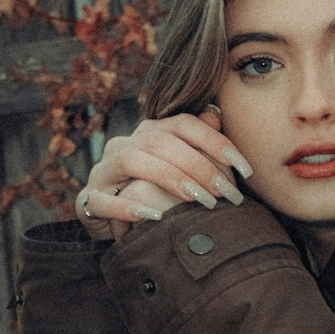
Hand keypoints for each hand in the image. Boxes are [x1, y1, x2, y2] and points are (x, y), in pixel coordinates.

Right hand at [76, 108, 252, 240]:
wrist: (112, 218)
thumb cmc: (156, 192)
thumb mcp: (182, 170)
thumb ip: (199, 145)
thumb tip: (217, 114)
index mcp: (151, 133)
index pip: (184, 124)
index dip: (215, 142)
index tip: (245, 168)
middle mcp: (125, 144)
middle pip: (161, 142)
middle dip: (199, 166)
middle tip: (228, 192)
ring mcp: (104, 170)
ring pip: (132, 161)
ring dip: (170, 179)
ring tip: (201, 201)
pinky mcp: (89, 199)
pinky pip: (105, 200)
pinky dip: (130, 207)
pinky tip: (155, 217)